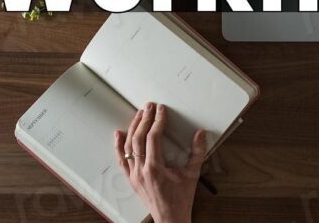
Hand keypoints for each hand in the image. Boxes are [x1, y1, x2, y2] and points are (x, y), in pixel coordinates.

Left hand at [114, 102, 206, 222]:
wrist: (170, 218)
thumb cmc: (181, 198)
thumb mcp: (193, 174)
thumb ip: (197, 152)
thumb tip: (200, 133)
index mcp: (155, 168)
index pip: (153, 138)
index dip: (158, 121)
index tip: (162, 110)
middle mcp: (141, 171)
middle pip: (138, 139)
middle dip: (144, 120)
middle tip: (149, 106)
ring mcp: (134, 175)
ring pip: (128, 147)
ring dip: (133, 128)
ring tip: (138, 114)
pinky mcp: (131, 179)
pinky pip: (121, 160)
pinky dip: (118, 146)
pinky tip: (118, 134)